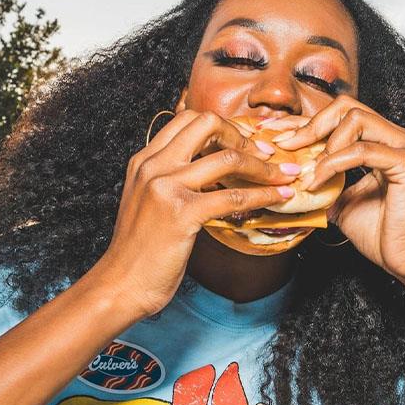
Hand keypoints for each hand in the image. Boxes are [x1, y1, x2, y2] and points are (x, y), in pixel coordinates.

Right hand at [91, 110, 300, 318]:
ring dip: (263, 166)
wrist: (120, 284)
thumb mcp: (148, 203)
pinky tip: (280, 198)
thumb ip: (171, 182)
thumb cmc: (139, 252)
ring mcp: (166, 186)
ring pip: (227, 158)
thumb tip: (209, 175)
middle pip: (207, 123)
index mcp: (144, 160)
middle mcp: (153, 165)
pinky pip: (233, 196)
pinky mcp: (182, 212)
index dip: (224, 126)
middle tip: (265, 154)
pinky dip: (263, 195)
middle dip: (243, 135)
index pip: (188, 120)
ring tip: (285, 175)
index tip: (246, 144)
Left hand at [265, 97, 404, 283]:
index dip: (304, 122)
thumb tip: (291, 176)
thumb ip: (323, 183)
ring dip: (324, 145)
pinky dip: (334, 164)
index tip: (275, 135)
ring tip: (308, 171)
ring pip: (356, 120)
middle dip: (311, 125)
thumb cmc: (379, 233)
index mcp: (381, 141)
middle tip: (286, 147)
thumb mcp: (340, 202)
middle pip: (347, 107)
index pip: (339, 116)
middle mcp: (396, 137)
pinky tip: (318, 181)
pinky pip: (362, 151)